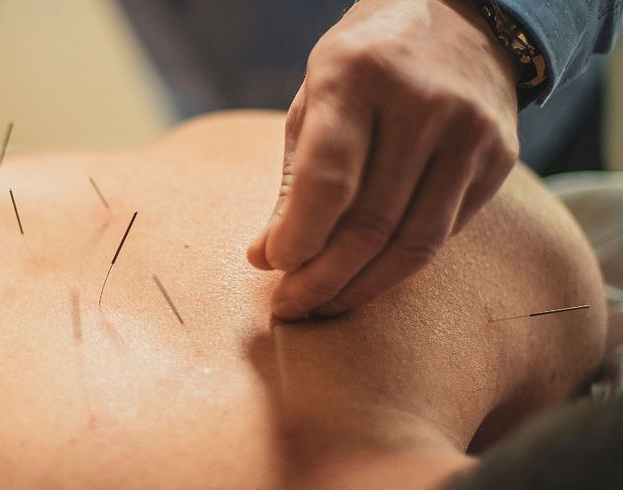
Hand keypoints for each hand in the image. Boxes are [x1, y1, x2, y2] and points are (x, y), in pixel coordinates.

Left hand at [247, 0, 520, 319]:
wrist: (463, 16)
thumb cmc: (366, 64)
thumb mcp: (316, 98)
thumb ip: (293, 179)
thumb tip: (266, 259)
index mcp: (357, 76)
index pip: (328, 181)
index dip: (298, 239)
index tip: (272, 268)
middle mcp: (422, 102)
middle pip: (371, 223)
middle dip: (323, 278)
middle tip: (291, 306)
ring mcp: (470, 132)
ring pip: (415, 243)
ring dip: (362, 288)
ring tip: (324, 305)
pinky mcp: (501, 159)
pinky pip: (444, 234)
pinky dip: (399, 266)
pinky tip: (366, 278)